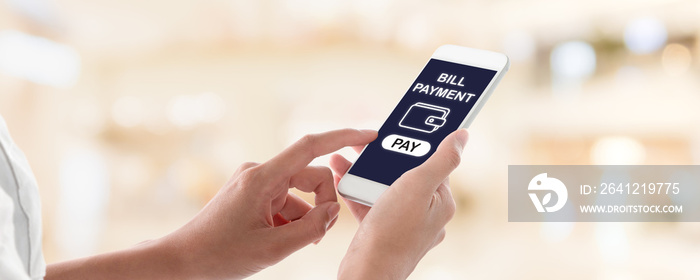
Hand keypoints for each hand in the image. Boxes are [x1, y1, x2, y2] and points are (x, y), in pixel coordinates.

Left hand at [160, 129, 377, 278]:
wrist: (183, 260)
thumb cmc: (220, 254)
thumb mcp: (273, 248)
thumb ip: (312, 228)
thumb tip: (333, 211)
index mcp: (262, 178)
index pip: (311, 146)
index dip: (344, 137)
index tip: (369, 136)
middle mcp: (260, 172)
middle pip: (311, 177)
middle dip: (322, 205)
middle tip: (317, 234)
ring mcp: (256, 182)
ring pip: (300, 193)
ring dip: (305, 217)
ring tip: (289, 244)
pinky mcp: (253, 192)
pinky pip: (286, 200)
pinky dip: (291, 219)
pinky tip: (279, 239)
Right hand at [330, 129, 467, 279]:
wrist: (366, 273)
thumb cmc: (393, 232)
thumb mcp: (418, 186)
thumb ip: (442, 159)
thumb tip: (463, 135)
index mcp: (442, 202)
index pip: (433, 163)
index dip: (413, 145)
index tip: (397, 129)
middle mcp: (427, 214)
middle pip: (406, 174)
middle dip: (382, 158)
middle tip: (362, 142)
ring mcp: (405, 225)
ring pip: (385, 189)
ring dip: (364, 171)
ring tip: (344, 156)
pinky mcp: (384, 233)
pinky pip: (371, 204)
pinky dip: (357, 190)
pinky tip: (341, 177)